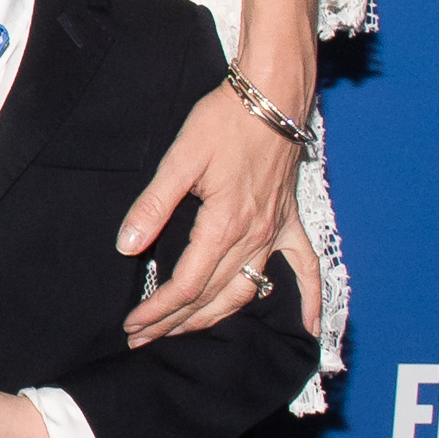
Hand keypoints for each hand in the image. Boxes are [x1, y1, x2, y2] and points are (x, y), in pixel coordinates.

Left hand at [118, 84, 314, 343]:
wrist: (271, 99)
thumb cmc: (223, 123)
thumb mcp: (180, 159)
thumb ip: (153, 205)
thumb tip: (127, 245)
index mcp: (224, 226)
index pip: (185, 286)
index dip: (156, 311)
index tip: (131, 324)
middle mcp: (254, 238)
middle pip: (211, 297)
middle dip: (175, 323)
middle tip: (143, 338)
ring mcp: (276, 234)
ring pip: (246, 293)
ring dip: (215, 318)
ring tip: (184, 333)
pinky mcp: (290, 224)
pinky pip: (306, 270)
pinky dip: (310, 300)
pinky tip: (310, 329)